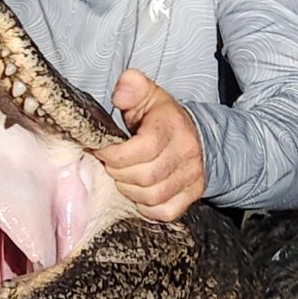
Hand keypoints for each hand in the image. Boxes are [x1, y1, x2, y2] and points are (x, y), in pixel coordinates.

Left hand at [97, 69, 205, 220]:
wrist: (197, 135)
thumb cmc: (162, 117)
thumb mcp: (148, 95)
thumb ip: (132, 87)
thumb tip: (121, 94)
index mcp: (173, 127)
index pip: (142, 149)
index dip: (115, 154)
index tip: (101, 150)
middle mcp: (187, 153)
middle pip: (145, 177)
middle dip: (118, 173)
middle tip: (109, 164)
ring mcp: (192, 177)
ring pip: (153, 196)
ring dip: (129, 190)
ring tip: (121, 176)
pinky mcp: (193, 194)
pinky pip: (165, 211)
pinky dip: (146, 207)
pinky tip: (137, 192)